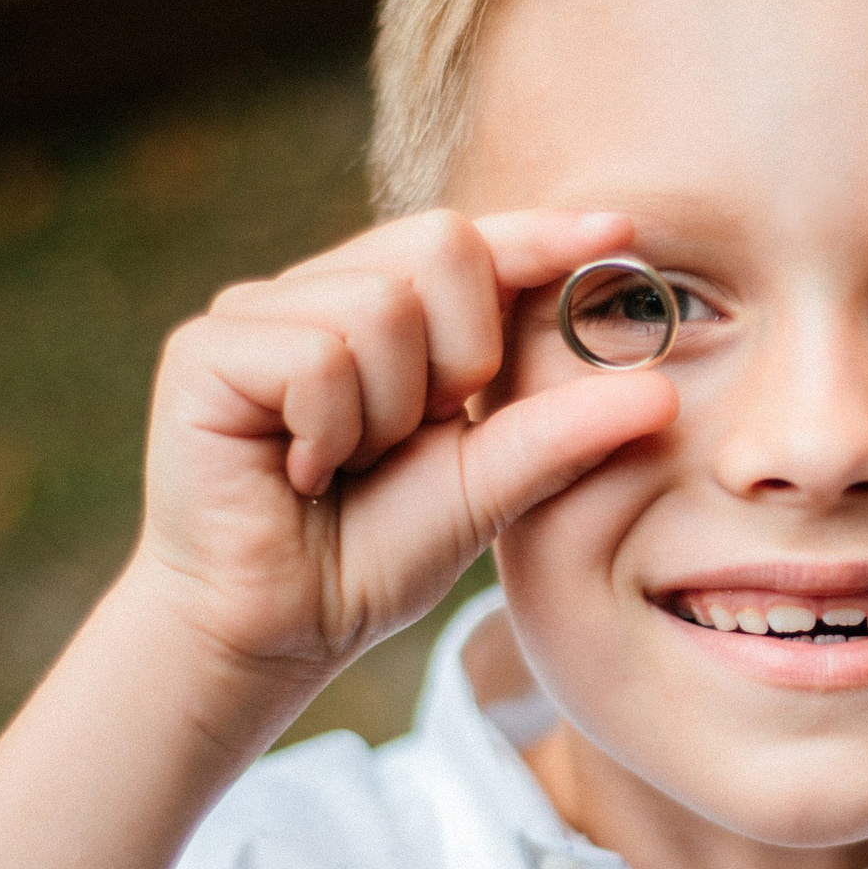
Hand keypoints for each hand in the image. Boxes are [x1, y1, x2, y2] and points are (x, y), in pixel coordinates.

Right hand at [134, 208, 676, 681]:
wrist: (276, 633)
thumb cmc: (371, 559)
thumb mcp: (486, 491)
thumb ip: (560, 435)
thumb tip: (662, 394)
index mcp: (393, 316)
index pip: (478, 245)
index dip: (545, 234)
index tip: (621, 235)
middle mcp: (323, 293)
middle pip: (442, 247)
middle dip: (463, 356)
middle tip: (421, 434)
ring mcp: (257, 312)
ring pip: (381, 307)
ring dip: (389, 413)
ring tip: (347, 465)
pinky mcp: (205, 349)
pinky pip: (316, 356)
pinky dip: (330, 429)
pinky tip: (298, 472)